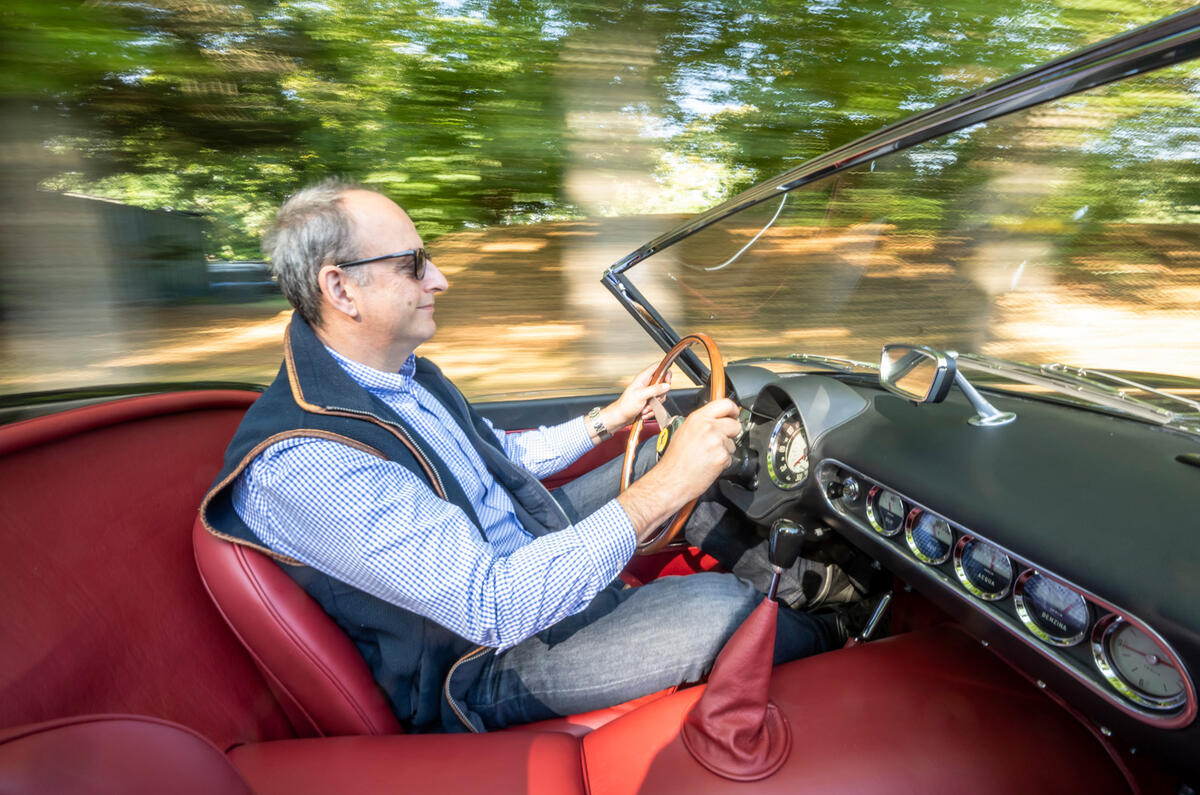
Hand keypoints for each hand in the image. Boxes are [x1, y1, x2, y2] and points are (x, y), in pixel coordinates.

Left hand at [593, 361, 671, 441]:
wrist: (621, 417)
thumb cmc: (625, 405)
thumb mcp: (641, 395)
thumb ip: (655, 389)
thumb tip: (666, 385)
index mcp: (643, 378)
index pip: (658, 367)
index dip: (665, 371)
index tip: (667, 381)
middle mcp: (646, 384)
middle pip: (663, 384)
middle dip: (660, 395)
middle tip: (652, 399)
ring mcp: (648, 393)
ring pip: (661, 396)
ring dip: (654, 405)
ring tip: (645, 407)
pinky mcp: (649, 401)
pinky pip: (657, 405)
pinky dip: (652, 410)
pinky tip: (644, 412)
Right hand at [616, 398, 740, 537]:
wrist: (670, 480)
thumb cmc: (674, 460)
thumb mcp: (684, 432)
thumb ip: (702, 423)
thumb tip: (717, 420)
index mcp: (697, 418)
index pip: (725, 404)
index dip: (733, 410)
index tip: (734, 415)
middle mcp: (708, 427)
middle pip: (735, 424)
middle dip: (731, 433)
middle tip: (720, 440)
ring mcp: (716, 441)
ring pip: (733, 443)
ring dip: (725, 450)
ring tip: (708, 456)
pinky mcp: (722, 456)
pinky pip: (730, 457)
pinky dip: (722, 462)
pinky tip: (709, 464)